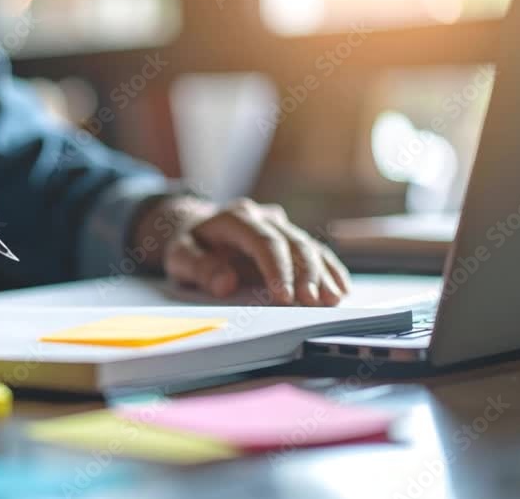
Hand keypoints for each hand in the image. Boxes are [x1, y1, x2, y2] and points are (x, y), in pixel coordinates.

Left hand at [155, 198, 350, 305]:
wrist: (195, 227)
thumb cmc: (188, 244)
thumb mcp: (179, 255)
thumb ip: (199, 267)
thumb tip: (225, 283)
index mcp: (235, 218)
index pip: (263, 241)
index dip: (277, 269)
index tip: (285, 297)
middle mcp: (262, 216)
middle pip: (292, 242)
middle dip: (305, 274)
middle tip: (312, 303)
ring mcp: (278, 224)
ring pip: (308, 246)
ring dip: (322, 274)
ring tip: (331, 299)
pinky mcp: (288, 236)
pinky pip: (314, 250)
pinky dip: (328, 269)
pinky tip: (340, 288)